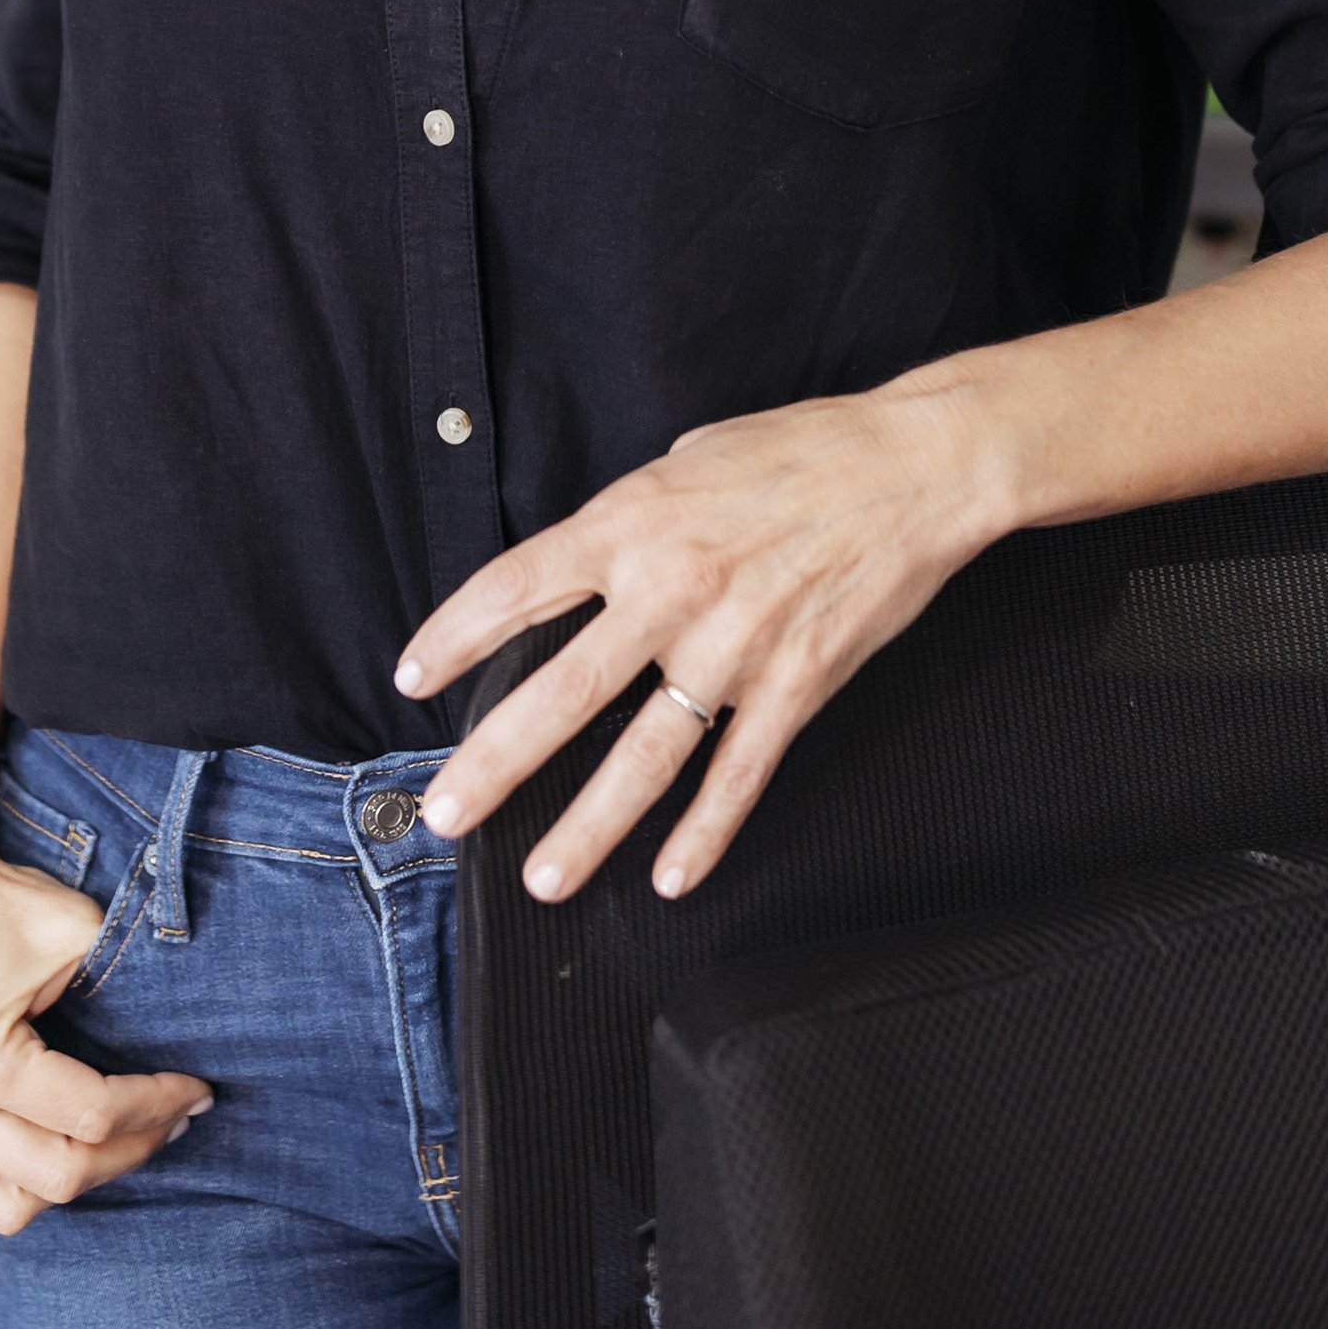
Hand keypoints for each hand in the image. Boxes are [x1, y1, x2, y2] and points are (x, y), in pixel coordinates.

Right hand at [0, 815, 210, 1236]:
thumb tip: (181, 1047)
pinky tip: (61, 1136)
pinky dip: (22, 1174)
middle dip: (131, 1150)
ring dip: (75, 1178)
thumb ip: (125, 996)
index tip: (196, 1090)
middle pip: (57, 1177)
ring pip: (9, 1206)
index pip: (91, 1117)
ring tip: (120, 1139)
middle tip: (173, 1119)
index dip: (157, 1106)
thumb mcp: (77, 933)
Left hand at [396, 375, 1010, 905]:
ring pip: (644, 757)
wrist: (914, 466)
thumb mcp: (688, 460)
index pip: (517, 586)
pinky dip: (704, 833)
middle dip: (495, 762)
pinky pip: (738, 776)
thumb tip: (586, 564)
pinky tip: (670, 876)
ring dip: (588, 826)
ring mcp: (735, 647)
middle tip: (444, 814)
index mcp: (633, 523)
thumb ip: (631, 520)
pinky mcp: (795, 685)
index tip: (413, 677)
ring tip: (542, 877)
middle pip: (562, 692)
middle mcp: (672, 589)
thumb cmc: (799, 451)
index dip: (456, 636)